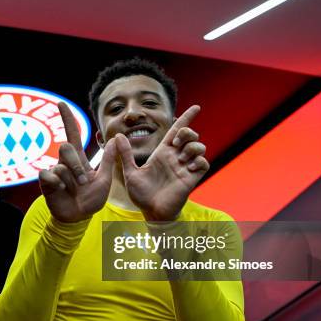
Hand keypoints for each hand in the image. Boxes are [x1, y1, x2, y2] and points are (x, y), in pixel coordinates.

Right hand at [39, 102, 116, 222]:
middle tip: (83, 181)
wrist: (79, 218)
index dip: (67, 118)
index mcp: (78, 159)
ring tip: (74, 190)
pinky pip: (48, 174)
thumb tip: (114, 139)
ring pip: (60, 165)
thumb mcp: (104, 179)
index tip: (61, 103)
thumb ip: (108, 160)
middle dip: (76, 165)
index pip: (72, 134)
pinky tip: (61, 190)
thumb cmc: (91, 199)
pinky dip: (57, 183)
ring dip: (70, 178)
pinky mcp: (46, 182)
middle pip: (66, 147)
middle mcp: (65, 162)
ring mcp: (54, 172)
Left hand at [115, 105, 208, 220]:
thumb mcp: (130, 173)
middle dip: (187, 132)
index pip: (176, 131)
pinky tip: (188, 167)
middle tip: (175, 143)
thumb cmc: (141, 195)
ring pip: (199, 147)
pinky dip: (198, 161)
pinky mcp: (192, 178)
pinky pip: (203, 163)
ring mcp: (185, 167)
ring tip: (181, 158)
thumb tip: (116, 136)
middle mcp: (175, 158)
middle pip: (189, 135)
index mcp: (162, 153)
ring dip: (192, 147)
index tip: (196, 107)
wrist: (151, 212)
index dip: (186, 118)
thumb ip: (125, 155)